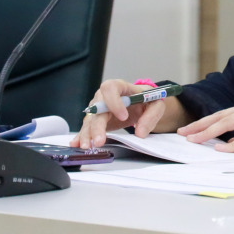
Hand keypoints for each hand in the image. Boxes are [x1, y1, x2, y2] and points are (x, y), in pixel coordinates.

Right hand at [74, 79, 189, 147]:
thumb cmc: (147, 100)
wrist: (141, 104)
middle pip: (97, 108)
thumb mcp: (156, 105)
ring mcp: (98, 108)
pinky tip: (77, 143)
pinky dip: (82, 136)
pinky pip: (87, 127)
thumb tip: (140, 132)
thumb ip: (151, 116)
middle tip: (100, 140)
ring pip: (90, 120)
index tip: (123, 117)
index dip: (114, 102)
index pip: (111, 88)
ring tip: (88, 146)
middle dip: (97, 125)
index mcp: (120, 87)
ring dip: (87, 133)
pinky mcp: (96, 120)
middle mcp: (105, 97)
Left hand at [177, 98, 233, 153]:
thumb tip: (227, 147)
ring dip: (209, 131)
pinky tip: (221, 148)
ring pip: (229, 122)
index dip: (206, 123)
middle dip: (200, 124)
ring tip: (194, 139)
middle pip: (221, 115)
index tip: (190, 130)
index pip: (224, 115)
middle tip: (183, 132)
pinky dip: (233, 143)